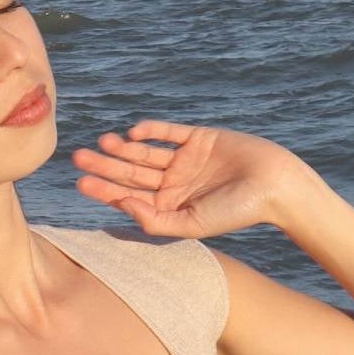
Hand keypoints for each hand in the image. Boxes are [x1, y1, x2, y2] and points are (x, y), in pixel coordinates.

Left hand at [70, 120, 314, 238]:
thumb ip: (156, 220)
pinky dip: (152, 130)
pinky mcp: (199, 138)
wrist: (275, 186)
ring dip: (123, 147)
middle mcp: (174, 182)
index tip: (82, 183)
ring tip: (101, 142)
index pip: (130, 196)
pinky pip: (170, 132)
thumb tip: (123, 205)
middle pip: (132, 172)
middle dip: (106, 166)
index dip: (106, 190)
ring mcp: (185, 159)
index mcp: (170, 206)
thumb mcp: (193, 224)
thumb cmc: (237, 212)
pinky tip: (134, 132)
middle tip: (78, 158)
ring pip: (145, 152)